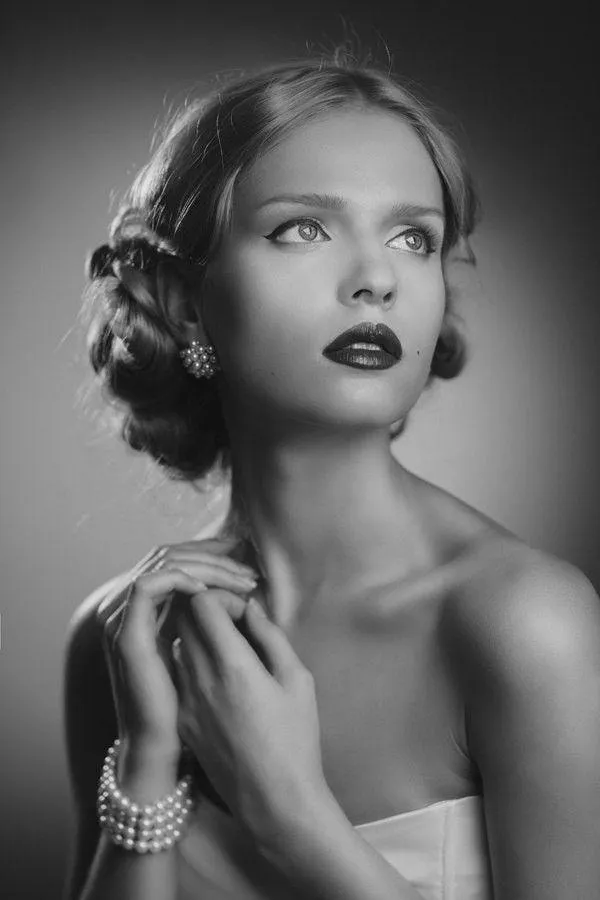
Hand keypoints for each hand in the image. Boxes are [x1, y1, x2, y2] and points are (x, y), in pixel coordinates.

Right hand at [96, 537, 257, 757]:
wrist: (164, 749)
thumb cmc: (192, 707)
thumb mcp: (206, 653)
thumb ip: (214, 619)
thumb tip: (246, 591)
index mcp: (151, 607)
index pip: (178, 557)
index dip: (212, 550)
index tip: (249, 556)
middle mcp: (132, 607)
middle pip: (171, 553)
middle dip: (214, 554)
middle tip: (250, 564)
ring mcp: (124, 618)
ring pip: (163, 562)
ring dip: (205, 565)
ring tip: (240, 579)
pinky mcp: (125, 635)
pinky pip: (148, 586)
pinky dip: (180, 580)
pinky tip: (209, 592)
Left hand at [172, 590, 326, 840]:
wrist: (274, 801)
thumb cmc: (296, 739)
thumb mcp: (298, 679)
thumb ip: (271, 637)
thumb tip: (251, 608)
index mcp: (233, 665)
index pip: (201, 603)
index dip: (221, 596)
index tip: (243, 610)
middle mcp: (200, 679)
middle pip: (183, 618)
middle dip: (206, 608)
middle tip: (233, 621)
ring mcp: (186, 701)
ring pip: (177, 644)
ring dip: (197, 635)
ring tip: (227, 647)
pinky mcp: (182, 720)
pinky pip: (177, 674)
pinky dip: (192, 662)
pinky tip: (218, 676)